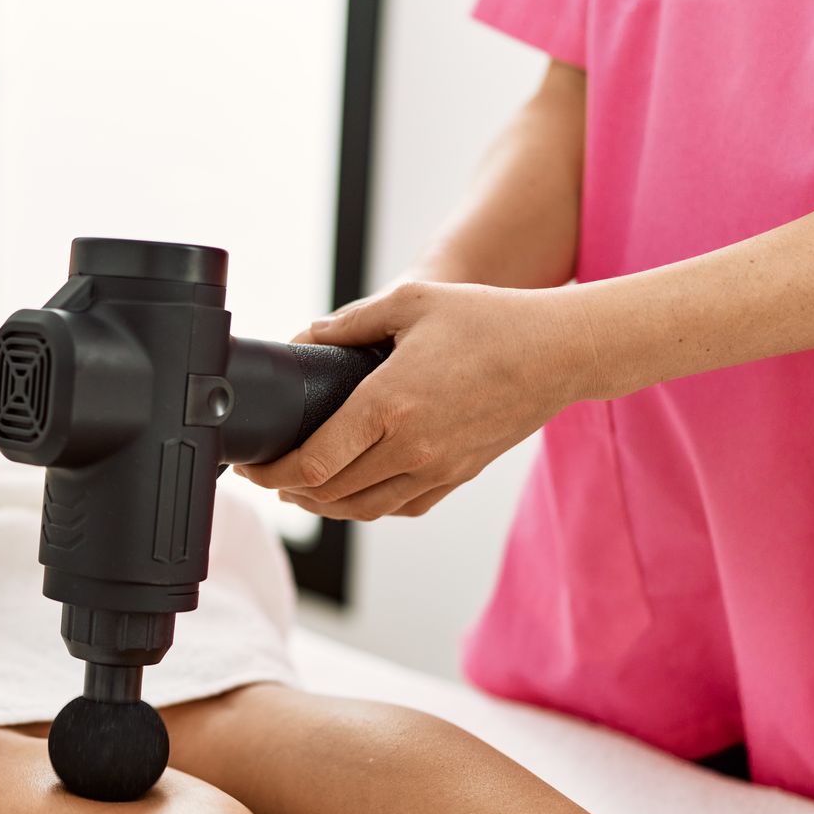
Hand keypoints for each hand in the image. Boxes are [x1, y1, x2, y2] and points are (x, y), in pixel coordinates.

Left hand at [237, 282, 596, 519]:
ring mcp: (436, 469)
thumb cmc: (490, 320)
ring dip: (323, 506)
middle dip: (288, 490)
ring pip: (362, 510)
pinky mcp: (457, 476)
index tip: (253, 467)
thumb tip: (308, 335)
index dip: (272, 473)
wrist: (560, 352)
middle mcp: (410, 448)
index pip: (313, 463)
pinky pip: (400, 508)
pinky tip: (352, 491)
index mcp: (389, 406)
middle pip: (328, 493)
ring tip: (300, 490)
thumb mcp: (411, 303)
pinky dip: (367, 507)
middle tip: (268, 476)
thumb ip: (350, 323)